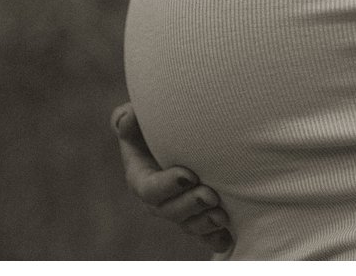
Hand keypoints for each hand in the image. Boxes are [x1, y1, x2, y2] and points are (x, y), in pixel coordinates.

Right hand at [111, 103, 231, 254]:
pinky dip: (215, 238)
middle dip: (190, 206)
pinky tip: (228, 236)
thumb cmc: (157, 124)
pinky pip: (205, 236)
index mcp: (141, 178)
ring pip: (188, 226)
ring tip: (222, 216)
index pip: (149, 190)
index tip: (189, 175)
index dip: (167, 186)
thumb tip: (128, 118)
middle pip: (170, 212)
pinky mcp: (199, 218)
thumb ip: (128, 118)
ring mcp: (180, 211)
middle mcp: (159, 200)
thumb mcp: (139, 118)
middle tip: (211, 195)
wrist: (185, 134)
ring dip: (204, 223)